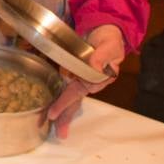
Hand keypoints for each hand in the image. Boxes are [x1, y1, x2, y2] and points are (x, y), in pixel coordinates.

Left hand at [45, 23, 124, 138]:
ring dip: (64, 113)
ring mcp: (83, 78)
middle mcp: (91, 81)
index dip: (70, 97)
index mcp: (101, 77)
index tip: (59, 106)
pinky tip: (54, 114)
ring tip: (57, 130)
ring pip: (72, 98)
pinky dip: (62, 101)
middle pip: (77, 99)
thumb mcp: (109, 45)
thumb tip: (93, 68)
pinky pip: (68, 90)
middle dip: (67, 115)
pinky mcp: (75, 74)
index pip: (85, 88)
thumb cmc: (109, 39)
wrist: (105, 31)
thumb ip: (102, 55)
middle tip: (60, 133)